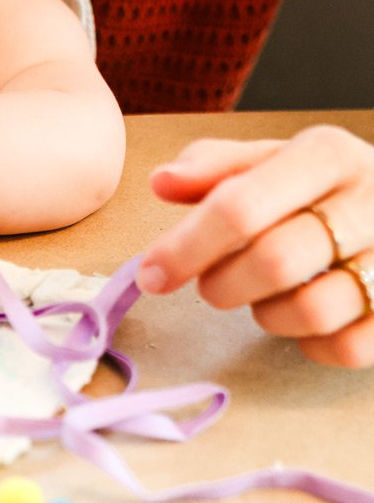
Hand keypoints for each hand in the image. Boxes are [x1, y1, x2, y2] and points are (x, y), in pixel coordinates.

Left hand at [136, 125, 373, 367]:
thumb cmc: (325, 189)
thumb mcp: (273, 162)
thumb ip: (217, 168)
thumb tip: (162, 181)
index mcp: (327, 155)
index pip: (241, 206)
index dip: (185, 248)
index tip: (151, 274)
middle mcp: (370, 200)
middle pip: (275, 261)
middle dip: (224, 284)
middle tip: (212, 286)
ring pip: (312, 310)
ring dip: (269, 315)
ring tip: (267, 296)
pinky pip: (347, 347)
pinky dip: (312, 345)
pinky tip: (305, 323)